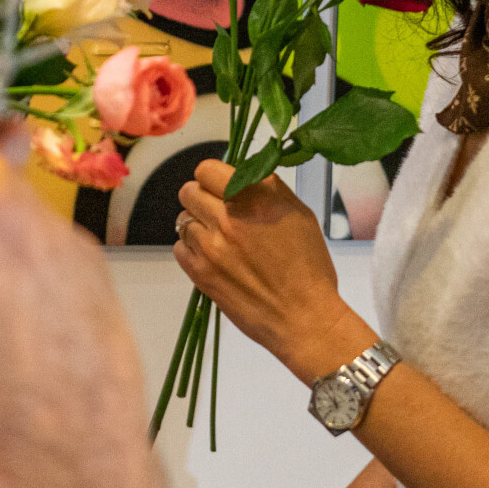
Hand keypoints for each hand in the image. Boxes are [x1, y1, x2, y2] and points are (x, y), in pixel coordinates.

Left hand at [174, 164, 375, 383]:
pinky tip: (211, 257)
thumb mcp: (298, 214)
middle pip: (189, 191)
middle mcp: (227, 218)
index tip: (221, 186)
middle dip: (202, 198)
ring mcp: (210, 246)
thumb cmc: (309, 267)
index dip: (213, 176)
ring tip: (219, 239)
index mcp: (254, 198)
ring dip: (198, 225)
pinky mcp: (200, 273)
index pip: (207, 169)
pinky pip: (179, 248)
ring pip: (182, 220)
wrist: (304, 318)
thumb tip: (242, 174)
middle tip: (218, 212)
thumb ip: (267, 189)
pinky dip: (191, 249)